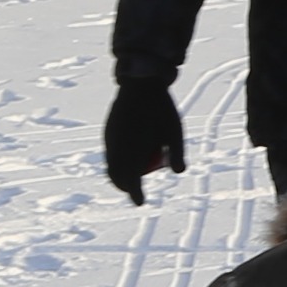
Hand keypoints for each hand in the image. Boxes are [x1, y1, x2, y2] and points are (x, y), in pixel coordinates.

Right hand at [104, 82, 187, 203]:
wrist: (141, 83)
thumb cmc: (162, 109)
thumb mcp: (175, 130)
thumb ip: (177, 153)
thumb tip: (178, 172)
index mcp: (132, 150)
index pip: (131, 180)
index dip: (135, 194)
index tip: (140, 203)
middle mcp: (116, 146)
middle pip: (116, 176)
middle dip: (125, 186)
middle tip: (135, 191)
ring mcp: (110, 138)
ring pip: (110, 164)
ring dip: (119, 174)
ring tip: (130, 177)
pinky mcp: (108, 130)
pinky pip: (109, 152)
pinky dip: (116, 160)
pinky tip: (126, 158)